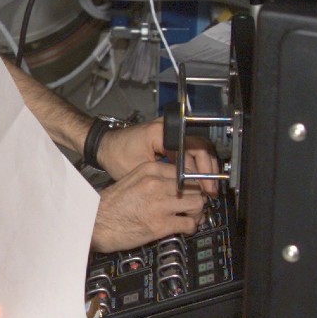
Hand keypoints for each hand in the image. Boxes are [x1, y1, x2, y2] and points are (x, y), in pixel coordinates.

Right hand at [90, 161, 206, 251]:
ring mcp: (160, 204)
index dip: (193, 183)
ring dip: (198, 213)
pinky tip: (185, 229)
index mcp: (150, 170)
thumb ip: (154, 179)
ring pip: (197, 204)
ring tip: (191, 218)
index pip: (185, 171)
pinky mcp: (160, 224)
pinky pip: (189, 223)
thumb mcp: (132, 180)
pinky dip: (191, 228)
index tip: (193, 191)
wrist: (94, 223)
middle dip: (198, 198)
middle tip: (194, 207)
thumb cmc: (110, 205)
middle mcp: (157, 184)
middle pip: (194, 187)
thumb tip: (177, 186)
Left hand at [98, 118, 220, 194]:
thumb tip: (190, 189)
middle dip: (208, 170)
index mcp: (162, 132)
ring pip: (198, 148)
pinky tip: (196, 180)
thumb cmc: (116, 155)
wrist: (105, 145)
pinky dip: (195, 164)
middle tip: (211, 190)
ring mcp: (170, 130)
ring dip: (204, 168)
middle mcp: (169, 127)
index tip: (206, 188)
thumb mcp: (141, 171)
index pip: (193, 150)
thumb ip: (166, 177)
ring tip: (207, 187)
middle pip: (201, 147)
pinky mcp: (169, 137)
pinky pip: (189, 149)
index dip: (202, 172)